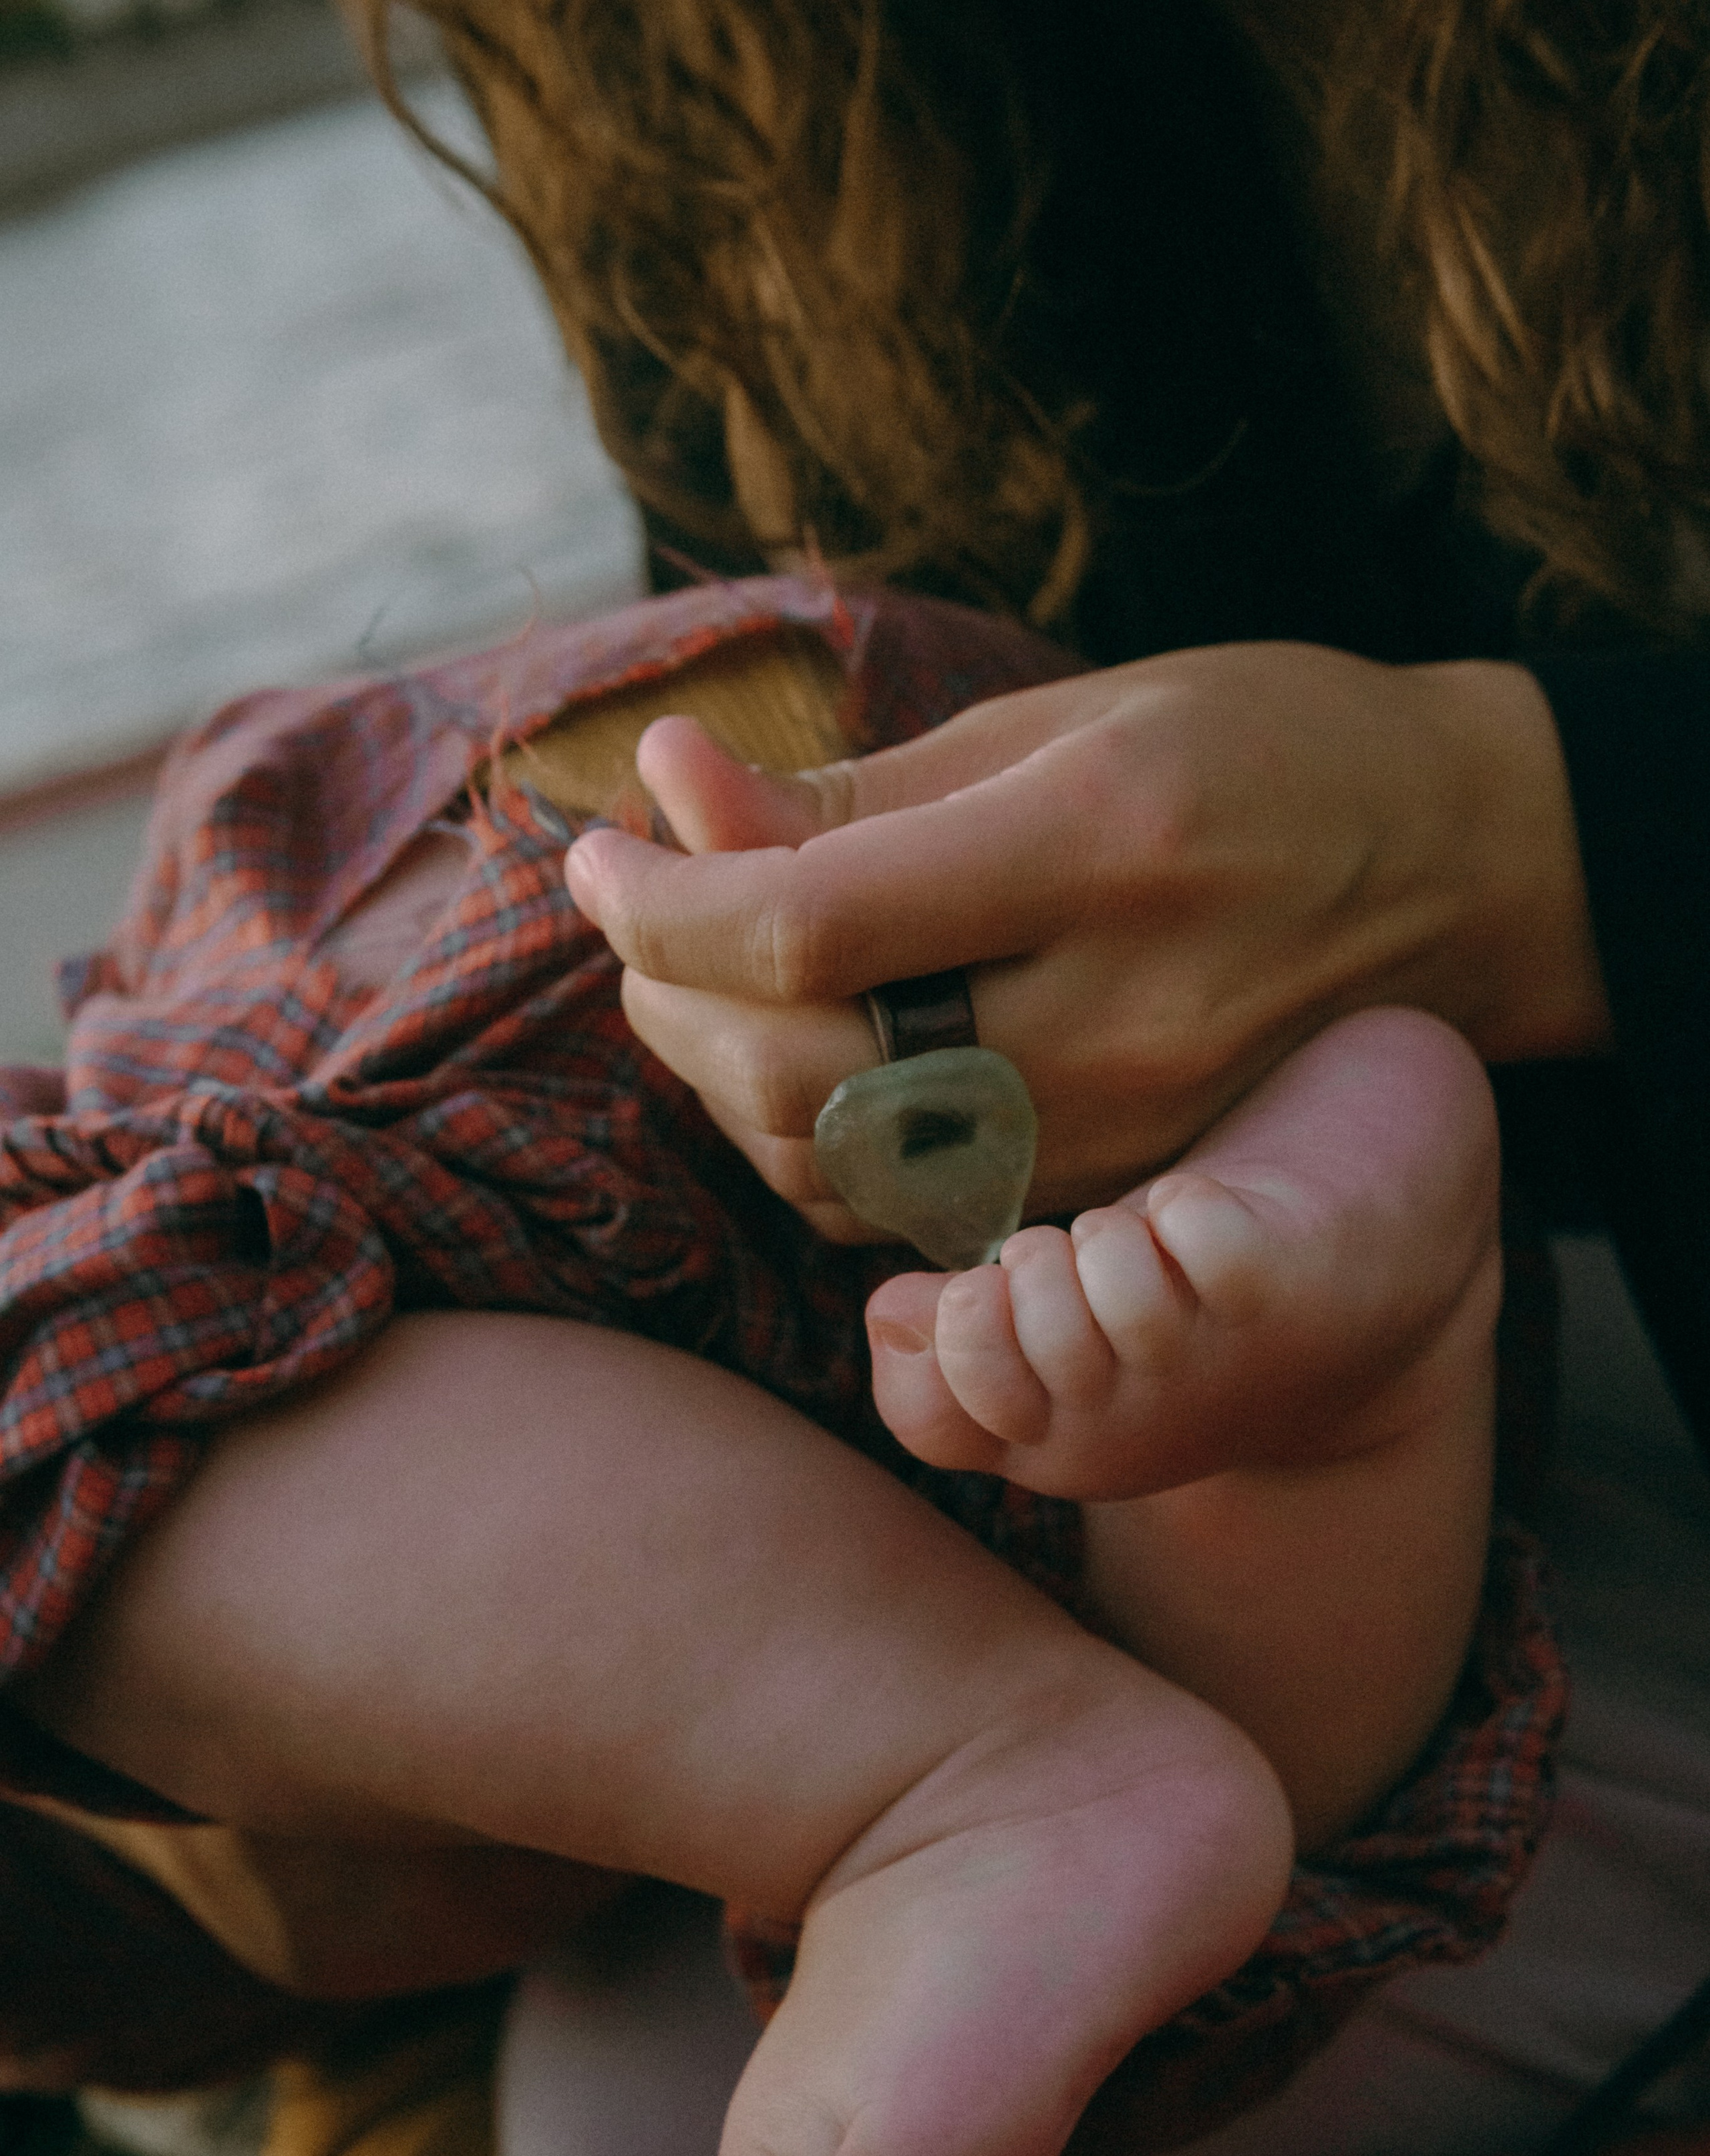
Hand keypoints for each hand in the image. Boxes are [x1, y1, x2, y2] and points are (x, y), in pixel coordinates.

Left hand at [566, 642, 1606, 1232]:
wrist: (1453, 868)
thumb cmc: (1255, 748)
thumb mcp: (1062, 716)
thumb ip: (858, 789)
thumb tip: (671, 790)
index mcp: (1096, 844)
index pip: (803, 929)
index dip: (658, 905)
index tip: (597, 857)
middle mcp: (1114, 1011)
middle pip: (802, 1069)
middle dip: (669, 998)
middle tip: (636, 915)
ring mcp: (1124, 1123)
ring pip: (839, 1164)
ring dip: (723, 1079)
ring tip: (698, 977)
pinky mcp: (1119, 1183)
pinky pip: (910, 1206)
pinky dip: (813, 1143)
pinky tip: (798, 1057)